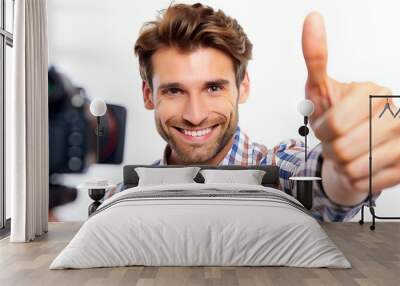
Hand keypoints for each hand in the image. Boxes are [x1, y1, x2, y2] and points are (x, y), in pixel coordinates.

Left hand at [302, 12, 399, 202]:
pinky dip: (354, 178)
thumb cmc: (334, 117)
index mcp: (373, 92)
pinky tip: (360, 165)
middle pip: (341, 148)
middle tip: (336, 140)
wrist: (348, 145)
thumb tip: (312, 19)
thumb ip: (316, 57)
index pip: (331, 125)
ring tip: (348, 152)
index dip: (320, 130)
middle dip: (330, 148)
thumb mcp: (318, 88)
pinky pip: (365, 182)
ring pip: (353, 168)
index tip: (326, 125)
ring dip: (341, 165)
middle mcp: (395, 113)